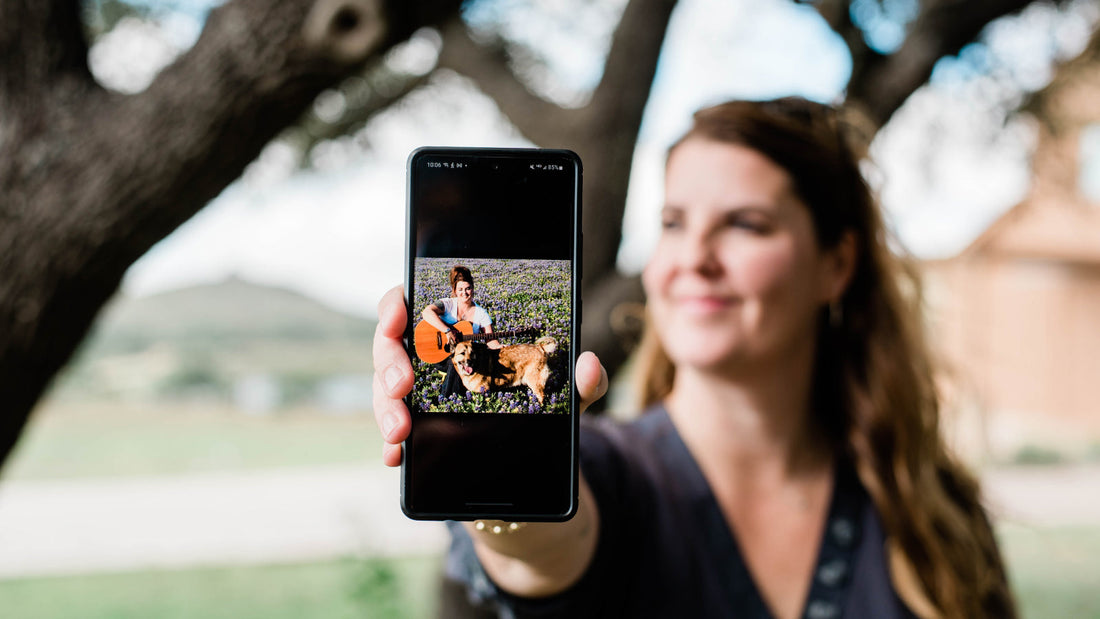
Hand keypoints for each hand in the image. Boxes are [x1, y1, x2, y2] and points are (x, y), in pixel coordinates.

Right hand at [372, 285, 608, 467]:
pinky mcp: (416, 429)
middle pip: (392, 346)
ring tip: (401, 432)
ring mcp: (419, 391)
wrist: (534, 460)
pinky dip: (391, 443)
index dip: (397, 305)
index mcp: (464, 330)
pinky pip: (394, 431)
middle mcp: (434, 355)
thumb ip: (584, 381)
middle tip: (402, 385)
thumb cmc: (545, 409)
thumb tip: (589, 364)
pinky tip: (395, 455)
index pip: (419, 304)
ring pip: (387, 388)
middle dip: (390, 363)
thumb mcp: (568, 395)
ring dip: (386, 407)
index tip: (398, 317)